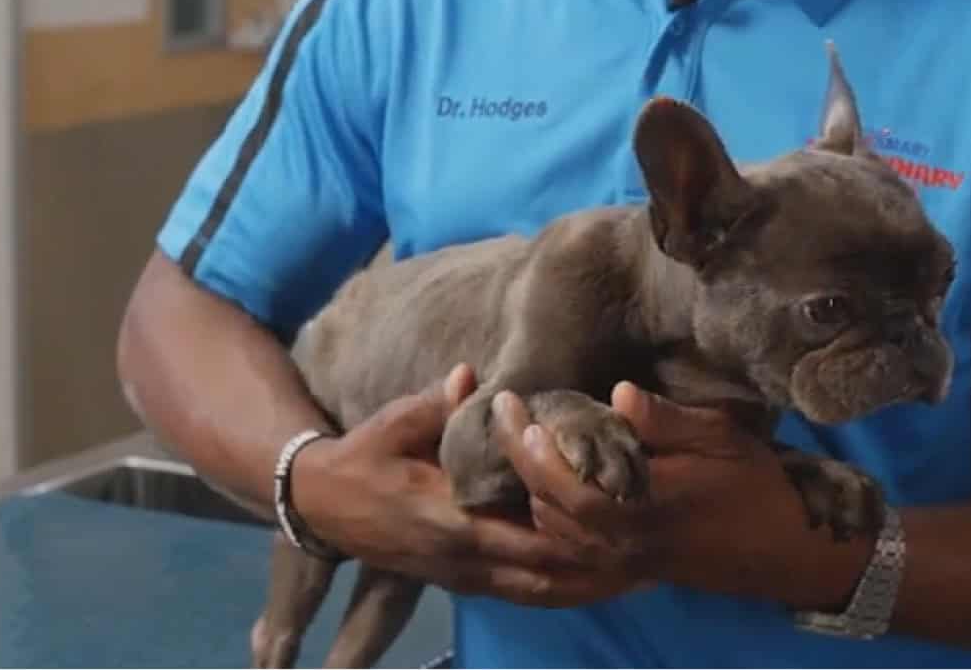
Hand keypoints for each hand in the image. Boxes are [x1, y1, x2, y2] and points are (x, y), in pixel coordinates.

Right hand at [289, 365, 638, 607]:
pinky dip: (558, 593)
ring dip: (585, 588)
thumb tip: (472, 375)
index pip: (525, 534)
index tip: (618, 519)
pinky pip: (519, 594)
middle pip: (544, 574)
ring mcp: (462, 574)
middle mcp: (463, 555)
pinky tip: (592, 586)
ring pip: (536, 593)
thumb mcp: (395, 423)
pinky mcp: (460, 581)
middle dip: (596, 569)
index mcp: (451, 516)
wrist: (322, 506)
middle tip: (648, 560)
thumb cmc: (362, 457)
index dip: (574, 532)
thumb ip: (439, 404)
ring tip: (635, 580)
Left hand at [492, 383, 867, 609]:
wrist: (785, 549)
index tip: (509, 402)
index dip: (527, 445)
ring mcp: (625, 561)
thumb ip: (668, 421)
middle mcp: (625, 541)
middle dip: (517, 459)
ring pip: (553, 532)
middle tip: (504, 411)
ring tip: (519, 441)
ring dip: (528, 490)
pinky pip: (571, 550)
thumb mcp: (722, 438)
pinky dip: (549, 518)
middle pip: (546, 507)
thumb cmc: (756, 485)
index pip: (564, 481)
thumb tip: (620, 393)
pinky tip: (544, 487)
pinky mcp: (629, 569)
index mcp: (644, 507)